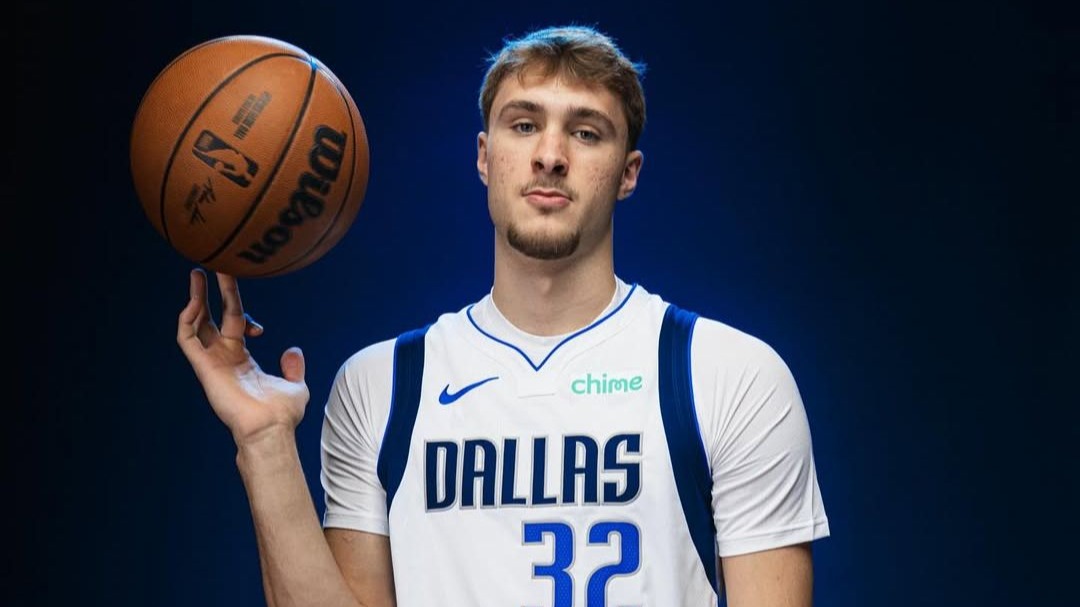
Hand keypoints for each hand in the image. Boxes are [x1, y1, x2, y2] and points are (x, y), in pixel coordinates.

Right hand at [177, 268, 309, 445]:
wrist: (271, 428)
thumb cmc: (283, 414)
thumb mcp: (295, 385)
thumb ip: (293, 367)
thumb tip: (293, 350)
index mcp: (241, 359)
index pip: (233, 324)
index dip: (241, 313)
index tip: (258, 326)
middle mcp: (222, 357)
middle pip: (210, 317)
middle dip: (210, 293)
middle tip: (209, 267)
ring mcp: (211, 361)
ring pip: (195, 323)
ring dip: (195, 298)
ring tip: (198, 273)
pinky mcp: (203, 367)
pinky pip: (187, 338)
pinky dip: (188, 319)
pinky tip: (195, 301)